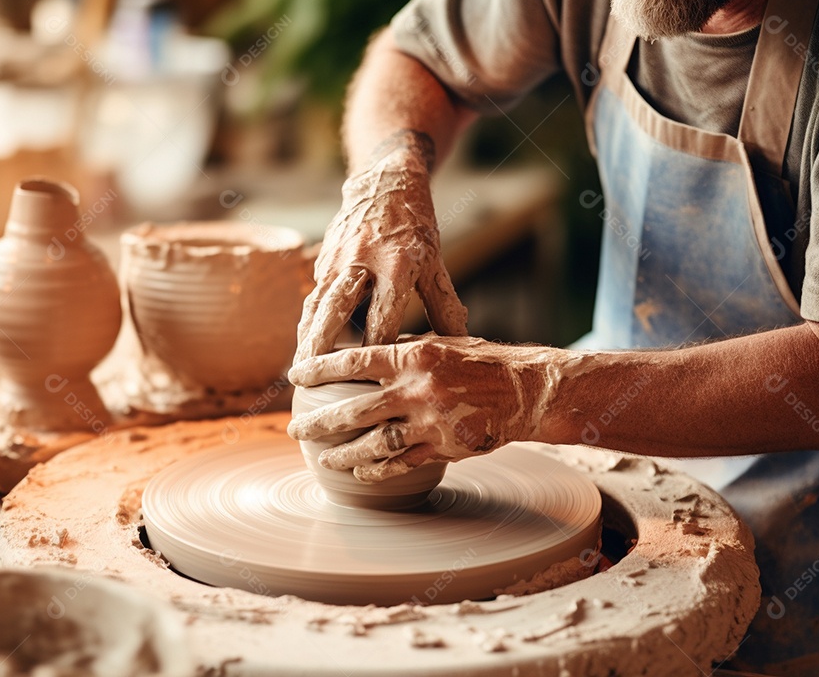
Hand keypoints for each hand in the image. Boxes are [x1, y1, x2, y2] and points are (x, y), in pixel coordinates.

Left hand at [288, 334, 561, 482]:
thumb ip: (399, 351)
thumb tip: (358, 354)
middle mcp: (417, 390)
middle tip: (295, 430)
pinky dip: (376, 470)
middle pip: (354, 410)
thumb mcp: (437, 343)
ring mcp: (429, 422)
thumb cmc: (477, 361)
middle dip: (319, 423)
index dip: (319, 369)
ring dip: (342, 454)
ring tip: (322, 459)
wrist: (523, 392)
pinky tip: (358, 474)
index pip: (353, 362)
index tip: (295, 376)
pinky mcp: (442, 447)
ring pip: (373, 444)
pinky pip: (401, 463)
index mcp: (413, 356)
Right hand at [294, 132, 467, 362]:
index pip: (383, 314)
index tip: (373, 375)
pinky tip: (304, 348)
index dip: (377, 347)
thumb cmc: (415, 226)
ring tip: (300, 369)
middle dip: (324, 343)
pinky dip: (307, 322)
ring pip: (317, 303)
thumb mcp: (434, 261)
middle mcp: (363, 260)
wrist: (385, 183)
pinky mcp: (324, 258)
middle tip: (315, 374)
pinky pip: (313, 295)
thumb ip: (444, 304)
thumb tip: (456, 344)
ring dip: (307, 336)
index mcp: (397, 263)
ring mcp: (338, 258)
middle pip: (337, 308)